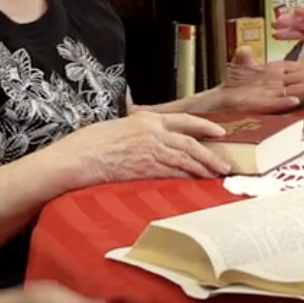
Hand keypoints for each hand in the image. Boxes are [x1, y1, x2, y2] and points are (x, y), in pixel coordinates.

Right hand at [54, 111, 231, 185]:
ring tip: (217, 176)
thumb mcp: (119, 126)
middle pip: (190, 143)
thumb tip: (151, 139)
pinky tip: (196, 184)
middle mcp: (153, 132)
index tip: (220, 133)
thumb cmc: (91, 143)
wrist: (78, 157)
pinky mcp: (146, 169)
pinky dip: (187, 179)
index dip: (205, 127)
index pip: (184, 120)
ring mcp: (150, 151)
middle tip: (225, 164)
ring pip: (185, 160)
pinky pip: (173, 174)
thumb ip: (140, 130)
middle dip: (210, 155)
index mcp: (147, 118)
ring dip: (203, 169)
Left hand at [207, 45, 303, 112]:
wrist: (223, 98)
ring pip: (291, 90)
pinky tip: (295, 101)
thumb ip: (244, 57)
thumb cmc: (236, 81)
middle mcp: (276, 82)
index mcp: (275, 71)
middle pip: (297, 78)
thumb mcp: (240, 63)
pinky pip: (275, 103)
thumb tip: (244, 48)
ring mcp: (271, 94)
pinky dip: (285, 102)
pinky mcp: (262, 104)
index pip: (295, 67)